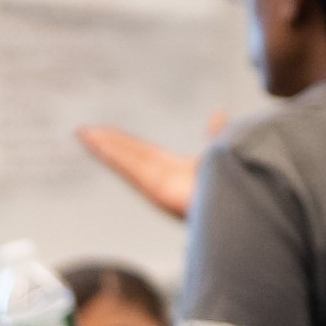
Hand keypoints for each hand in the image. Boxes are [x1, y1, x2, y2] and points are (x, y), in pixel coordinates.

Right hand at [76, 113, 226, 220]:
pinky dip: (114, 157)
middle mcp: (163, 180)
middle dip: (106, 143)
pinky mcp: (159, 191)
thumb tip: (218, 116)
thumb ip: (216, 135)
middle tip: (84, 131)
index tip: (106, 132)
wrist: (242, 210)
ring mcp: (158, 186)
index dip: (124, 142)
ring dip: (104, 147)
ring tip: (83, 133)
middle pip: (128, 156)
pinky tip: (99, 146)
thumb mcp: (223, 153)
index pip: (143, 152)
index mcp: (175, 171)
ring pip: (125, 161)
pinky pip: (132, 169)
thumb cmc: (233, 188)